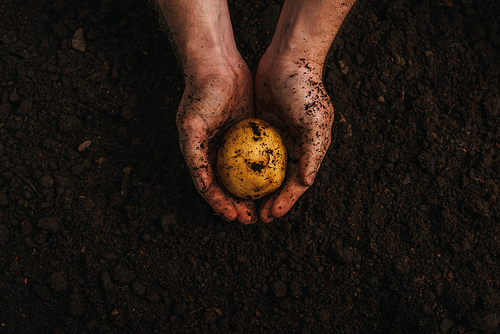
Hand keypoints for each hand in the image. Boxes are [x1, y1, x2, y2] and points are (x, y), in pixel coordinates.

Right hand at [177, 59, 257, 223]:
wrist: (219, 64)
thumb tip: (202, 187)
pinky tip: (276, 181)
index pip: (211, 187)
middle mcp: (217, 152)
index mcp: (201, 154)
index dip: (221, 204)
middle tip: (253, 219)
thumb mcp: (192, 127)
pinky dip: (265, 170)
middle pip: (230, 185)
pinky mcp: (251, 132)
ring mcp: (235, 143)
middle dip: (239, 204)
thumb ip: (194, 157)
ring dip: (254, 192)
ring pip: (246, 175)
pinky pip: (259, 156)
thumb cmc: (201, 94)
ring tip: (266, 207)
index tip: (234, 217)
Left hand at [255, 54, 333, 221]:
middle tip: (251, 216)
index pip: (295, 184)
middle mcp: (292, 147)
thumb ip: (312, 154)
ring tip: (239, 203)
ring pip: (261, 171)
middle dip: (266, 201)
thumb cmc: (305, 90)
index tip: (268, 215)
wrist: (289, 58)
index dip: (283, 202)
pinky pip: (247, 152)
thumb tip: (305, 183)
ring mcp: (274, 138)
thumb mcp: (314, 123)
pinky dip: (241, 166)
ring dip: (252, 188)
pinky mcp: (258, 127)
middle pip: (277, 182)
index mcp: (308, 150)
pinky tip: (229, 177)